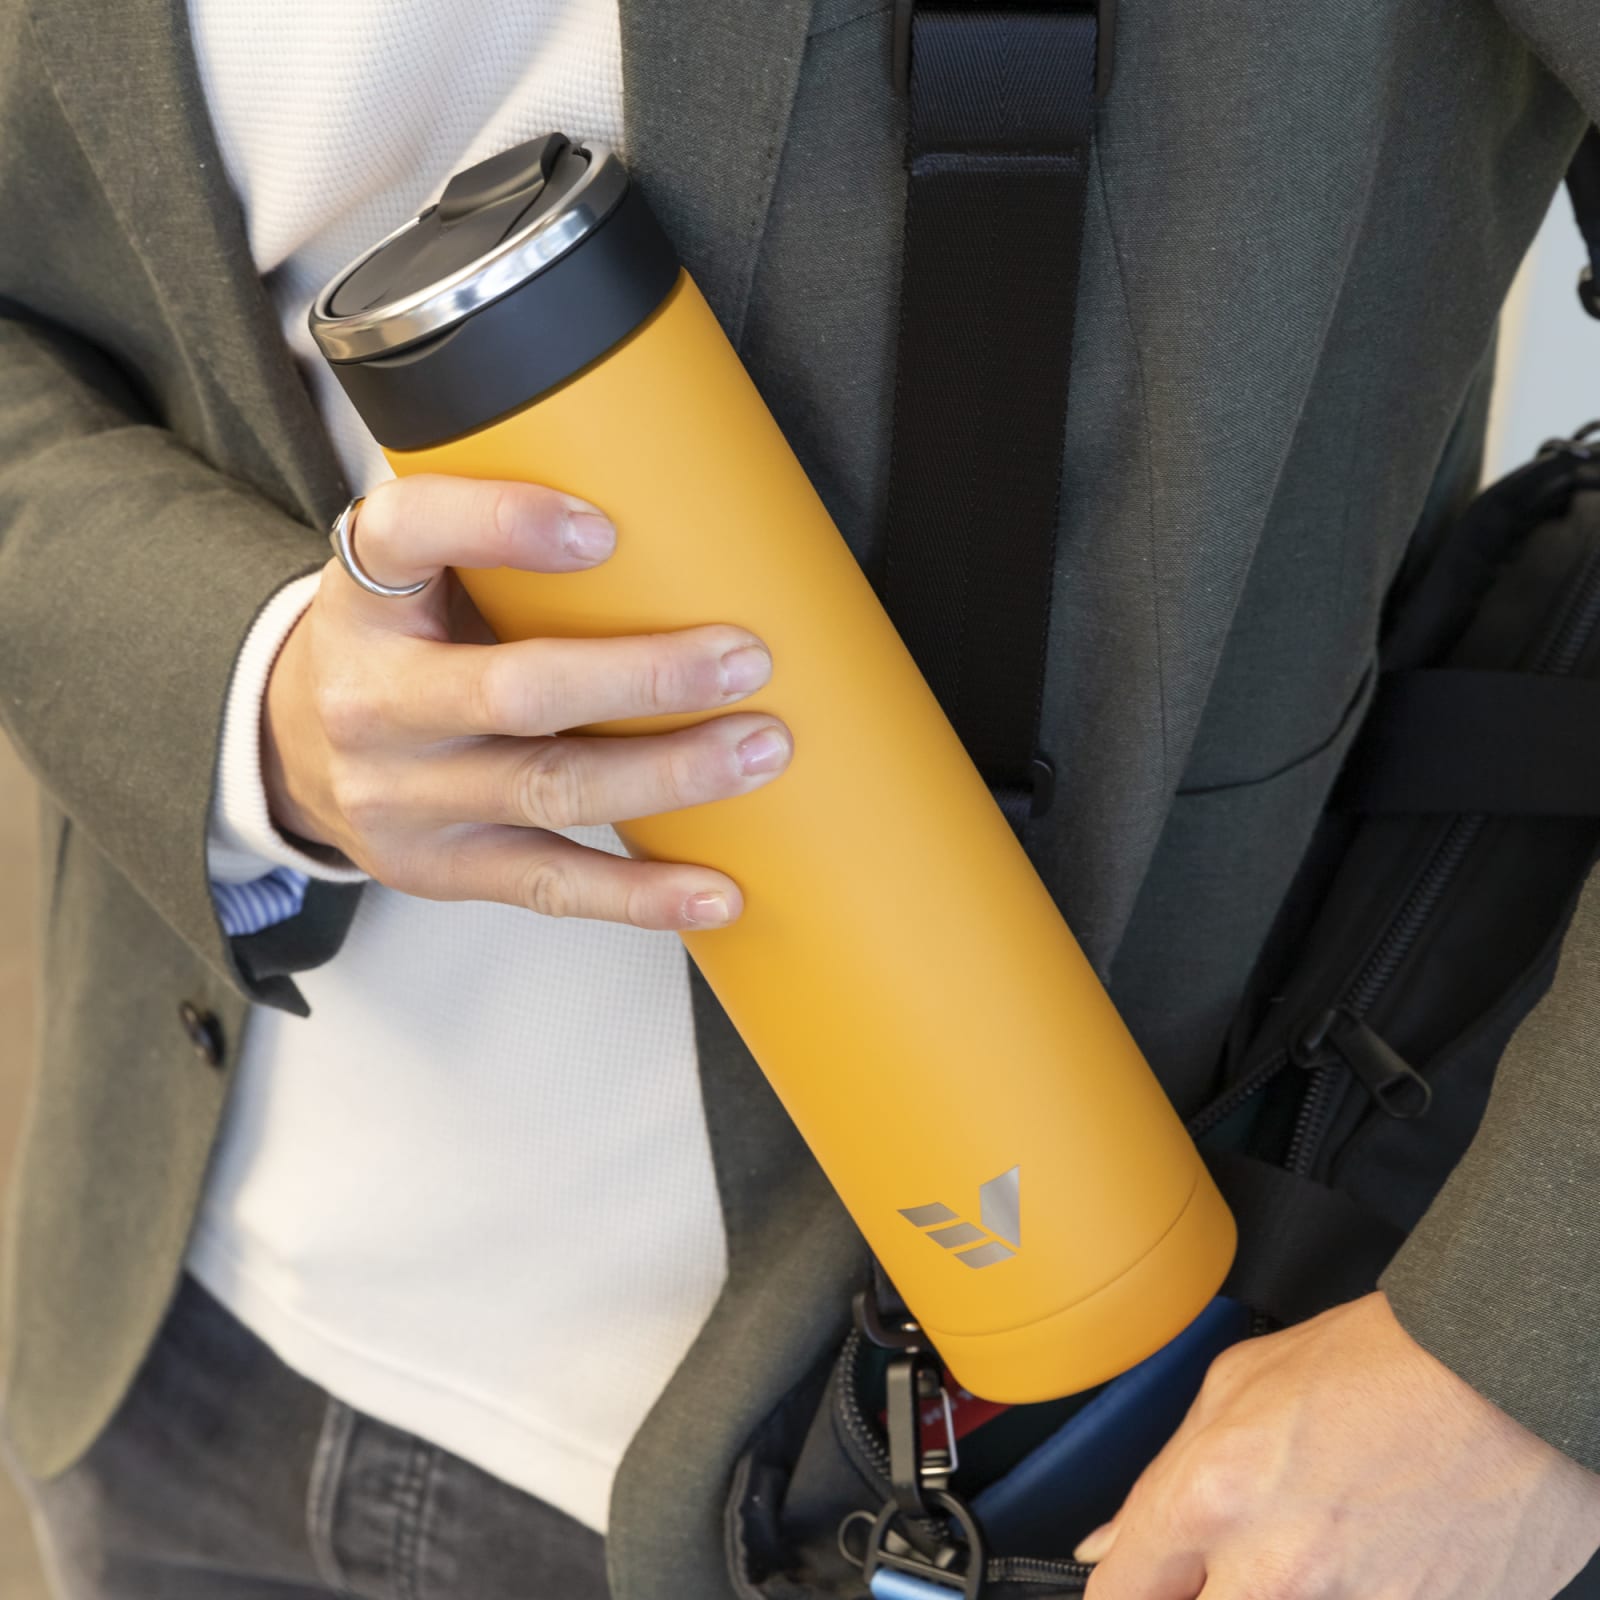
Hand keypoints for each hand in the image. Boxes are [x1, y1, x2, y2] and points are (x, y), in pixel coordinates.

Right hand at [263, 473, 791, 928]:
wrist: (296, 750)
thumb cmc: (400, 641)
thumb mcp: (415, 569)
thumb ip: (497, 538)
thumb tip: (677, 510)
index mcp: (363, 594)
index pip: (411, 535)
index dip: (503, 525)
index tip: (603, 530)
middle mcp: (373, 698)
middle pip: (514, 692)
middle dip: (642, 677)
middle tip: (743, 660)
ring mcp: (403, 796)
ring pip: (549, 789)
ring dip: (668, 774)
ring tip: (758, 751)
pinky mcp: (439, 868)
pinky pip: (551, 883)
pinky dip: (640, 894)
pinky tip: (714, 891)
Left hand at [1075, 1292, 1599, 1599]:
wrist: (1511, 1379)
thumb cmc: (1385, 1363)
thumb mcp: (1238, 1382)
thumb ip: (1165, 1474)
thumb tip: (1109, 1541)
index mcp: (1213, 1495)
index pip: (1121, 1591)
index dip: (1118, 1588)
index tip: (1128, 1584)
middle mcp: (1273, 1568)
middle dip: (1196, 1596)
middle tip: (1218, 1566)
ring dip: (1274, 1589)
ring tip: (1315, 1533)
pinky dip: (1351, 1591)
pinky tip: (1370, 1551)